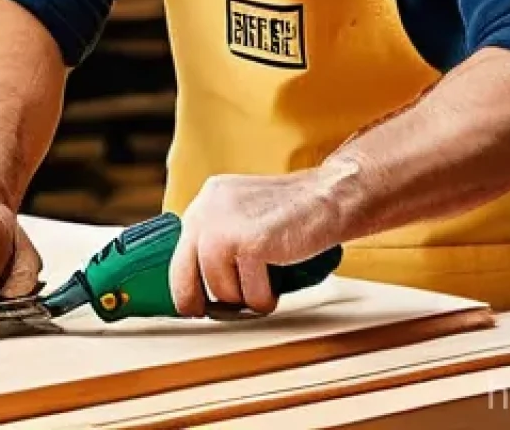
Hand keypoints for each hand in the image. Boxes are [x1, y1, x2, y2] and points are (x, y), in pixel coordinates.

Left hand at [168, 172, 338, 316]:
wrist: (330, 196)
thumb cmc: (293, 212)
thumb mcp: (243, 213)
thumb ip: (220, 235)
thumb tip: (199, 282)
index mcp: (206, 199)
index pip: (178, 251)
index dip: (185, 284)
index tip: (191, 304)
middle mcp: (208, 208)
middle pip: (184, 274)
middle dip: (197, 302)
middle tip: (212, 313)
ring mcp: (226, 225)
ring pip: (220, 290)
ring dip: (245, 297)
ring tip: (265, 281)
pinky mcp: (250, 244)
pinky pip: (251, 295)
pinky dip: (267, 297)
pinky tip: (279, 279)